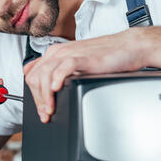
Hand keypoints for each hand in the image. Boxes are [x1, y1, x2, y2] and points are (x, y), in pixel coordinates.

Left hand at [23, 29, 144, 122]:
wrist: (128, 46)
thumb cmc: (106, 56)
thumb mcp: (77, 64)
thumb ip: (62, 73)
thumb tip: (50, 91)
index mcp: (54, 53)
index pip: (31, 75)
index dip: (33, 95)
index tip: (41, 110)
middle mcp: (58, 52)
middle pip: (34, 77)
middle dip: (37, 99)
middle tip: (45, 114)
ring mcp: (70, 53)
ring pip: (45, 74)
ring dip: (45, 95)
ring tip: (51, 108)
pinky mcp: (83, 57)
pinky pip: (63, 67)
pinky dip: (56, 79)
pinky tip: (57, 90)